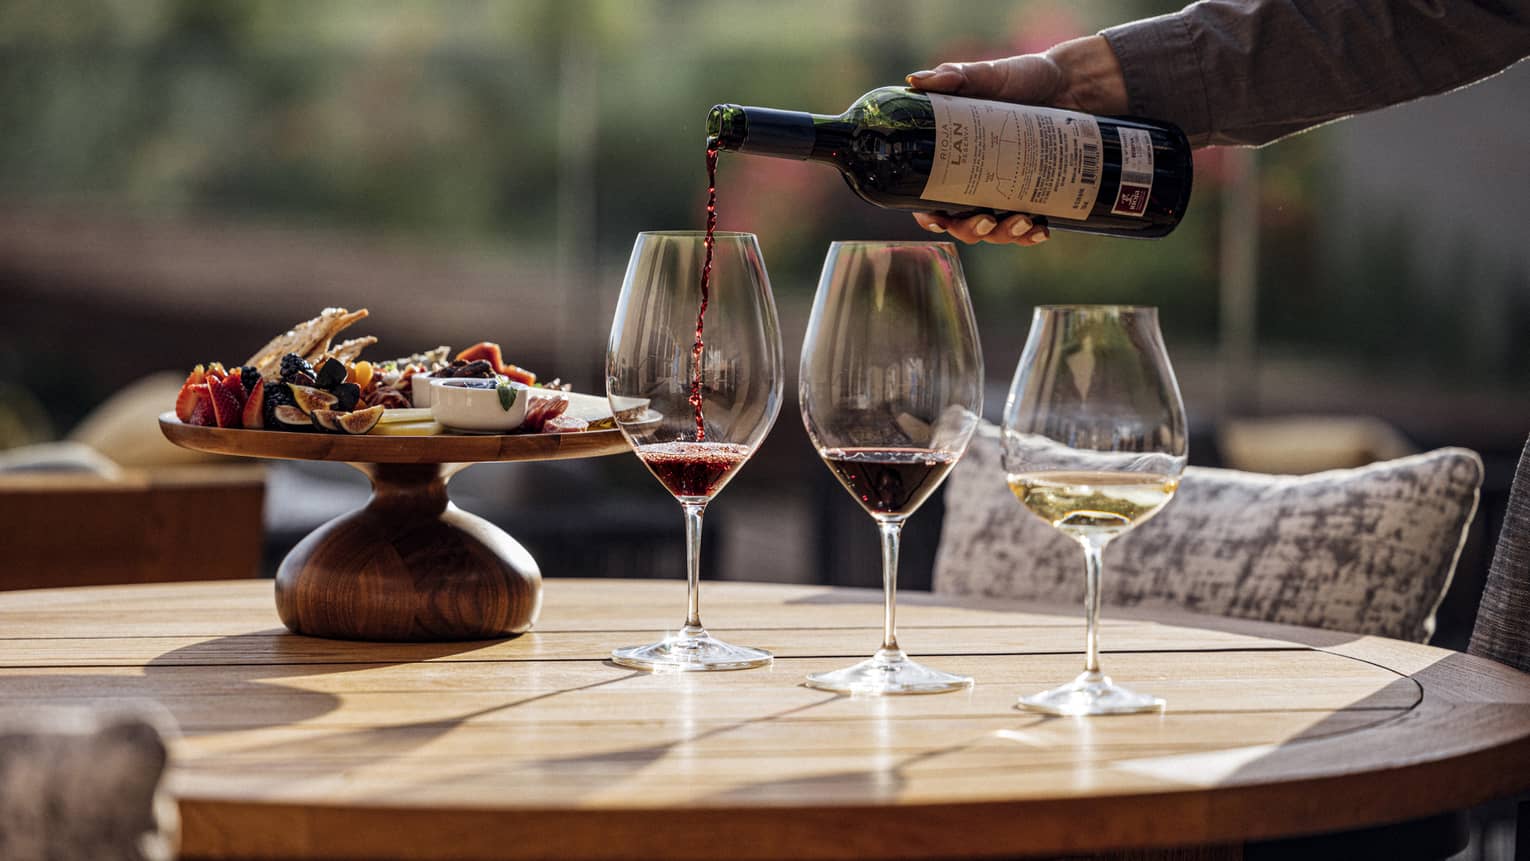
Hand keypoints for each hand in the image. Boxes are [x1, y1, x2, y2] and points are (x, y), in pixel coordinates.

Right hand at [906, 35, 1127, 245]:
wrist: (1072, 83)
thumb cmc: (1024, 77)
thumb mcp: (989, 75)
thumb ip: (955, 76)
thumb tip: (916, 81)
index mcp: (957, 159)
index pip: (931, 197)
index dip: (929, 216)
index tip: (935, 219)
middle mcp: (978, 181)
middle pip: (962, 223)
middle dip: (970, 230)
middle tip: (985, 220)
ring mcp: (1007, 191)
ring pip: (995, 231)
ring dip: (1003, 235)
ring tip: (1021, 221)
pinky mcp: (1037, 194)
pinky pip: (1028, 227)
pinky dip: (1031, 234)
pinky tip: (1041, 230)